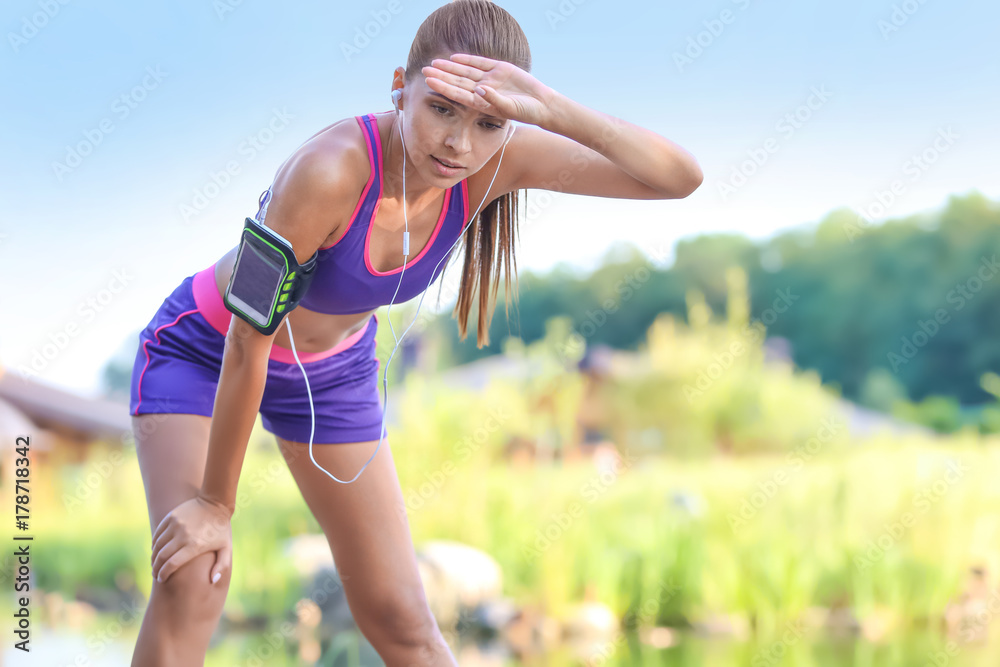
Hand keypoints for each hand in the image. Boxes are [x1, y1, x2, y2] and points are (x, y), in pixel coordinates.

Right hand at [151, 494, 232, 584]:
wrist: (215, 503)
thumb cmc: (221, 529)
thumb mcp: (225, 548)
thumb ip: (222, 565)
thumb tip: (212, 581)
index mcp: (195, 545)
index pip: (172, 564)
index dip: (163, 574)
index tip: (161, 579)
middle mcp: (183, 535)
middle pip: (161, 556)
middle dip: (155, 568)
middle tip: (155, 574)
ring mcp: (175, 525)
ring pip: (157, 546)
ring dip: (153, 557)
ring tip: (155, 564)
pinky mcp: (171, 517)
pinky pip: (158, 534)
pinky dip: (154, 544)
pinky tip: (156, 550)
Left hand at [421, 53, 558, 127]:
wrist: (542, 104)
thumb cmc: (527, 111)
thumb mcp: (510, 108)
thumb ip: (494, 100)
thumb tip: (479, 89)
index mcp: (482, 103)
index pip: (458, 93)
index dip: (443, 86)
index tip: (429, 81)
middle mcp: (483, 91)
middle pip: (458, 81)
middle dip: (441, 75)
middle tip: (424, 70)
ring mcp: (491, 79)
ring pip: (466, 71)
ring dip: (450, 67)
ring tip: (435, 62)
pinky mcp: (500, 69)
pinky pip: (480, 63)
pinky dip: (468, 59)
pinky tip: (454, 57)